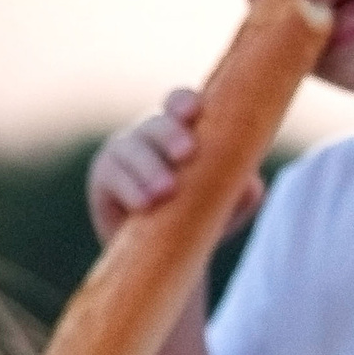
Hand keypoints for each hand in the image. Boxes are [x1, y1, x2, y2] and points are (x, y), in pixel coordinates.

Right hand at [85, 89, 266, 243]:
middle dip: (171, 135)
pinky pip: (112, 177)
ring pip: (132, 149)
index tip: (195, 111)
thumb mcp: (228, 205)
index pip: (180, 104)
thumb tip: (250, 184)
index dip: (185, 103)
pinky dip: (130, 189)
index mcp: (181, 129)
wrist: (166, 251)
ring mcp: (123, 152)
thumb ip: (242, 190)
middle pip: (156, 124)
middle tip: (187, 153)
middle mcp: (150, 134)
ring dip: (150, 168)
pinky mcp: (104, 178)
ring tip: (166, 191)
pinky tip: (145, 204)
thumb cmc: (199, 214)